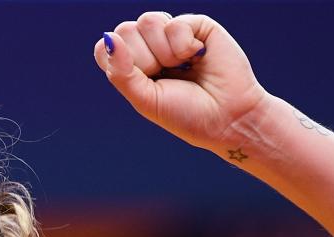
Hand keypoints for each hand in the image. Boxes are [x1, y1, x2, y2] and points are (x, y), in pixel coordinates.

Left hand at [93, 12, 269, 152]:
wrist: (228, 117)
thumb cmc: (186, 114)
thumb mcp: (144, 99)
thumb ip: (121, 72)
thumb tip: (109, 37)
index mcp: (132, 66)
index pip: (105, 47)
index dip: (119, 62)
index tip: (141, 82)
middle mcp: (149, 47)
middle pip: (124, 31)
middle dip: (145, 60)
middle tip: (166, 77)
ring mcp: (171, 34)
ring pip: (147, 21)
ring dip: (165, 53)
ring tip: (183, 67)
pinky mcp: (195, 25)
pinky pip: (173, 23)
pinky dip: (184, 46)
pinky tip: (198, 57)